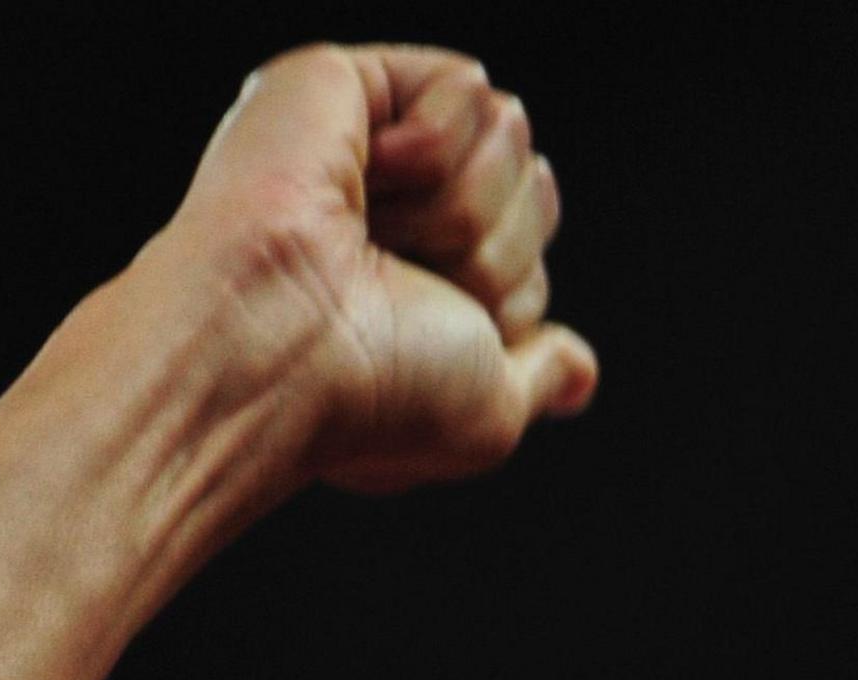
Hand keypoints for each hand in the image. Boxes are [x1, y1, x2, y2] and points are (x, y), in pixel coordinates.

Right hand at [143, 43, 598, 494]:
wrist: (277, 350)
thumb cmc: (369, 394)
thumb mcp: (484, 417)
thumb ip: (539, 378)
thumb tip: (579, 376)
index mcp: (418, 281)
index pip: (534, 249)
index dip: (514, 293)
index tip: (438, 328)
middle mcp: (393, 212)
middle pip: (534, 187)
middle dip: (492, 250)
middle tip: (398, 279)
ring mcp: (365, 145)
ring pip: (507, 133)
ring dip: (457, 207)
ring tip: (369, 236)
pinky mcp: (339, 83)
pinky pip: (466, 88)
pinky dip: (431, 144)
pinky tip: (362, 175)